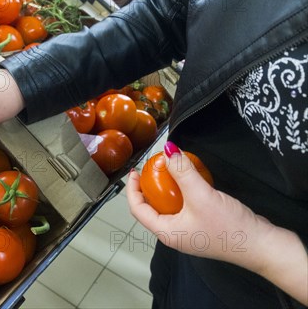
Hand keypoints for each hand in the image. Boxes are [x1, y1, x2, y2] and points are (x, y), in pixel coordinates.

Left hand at [127, 142, 307, 303]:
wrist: (263, 246)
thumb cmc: (229, 227)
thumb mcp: (201, 196)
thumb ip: (183, 172)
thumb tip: (167, 150)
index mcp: (166, 232)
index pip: (137, 210)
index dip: (132, 189)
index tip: (134, 171)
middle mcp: (175, 234)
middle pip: (152, 208)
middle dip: (149, 187)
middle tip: (151, 168)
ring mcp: (190, 231)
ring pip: (169, 207)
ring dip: (167, 188)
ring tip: (169, 170)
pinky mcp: (204, 226)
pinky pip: (186, 207)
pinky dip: (184, 193)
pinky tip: (191, 180)